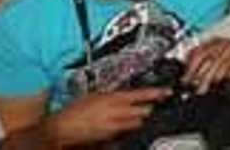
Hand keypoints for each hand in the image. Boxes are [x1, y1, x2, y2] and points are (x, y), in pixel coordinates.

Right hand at [48, 88, 170, 142]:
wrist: (61, 127)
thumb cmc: (75, 109)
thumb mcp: (95, 94)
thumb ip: (112, 94)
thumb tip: (125, 95)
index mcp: (114, 98)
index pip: (141, 94)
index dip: (157, 93)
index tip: (167, 92)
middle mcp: (116, 112)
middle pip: (144, 111)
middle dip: (149, 109)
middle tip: (151, 105)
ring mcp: (113, 127)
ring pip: (136, 123)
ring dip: (139, 119)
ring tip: (137, 116)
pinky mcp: (109, 138)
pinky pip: (124, 133)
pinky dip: (127, 129)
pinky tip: (122, 127)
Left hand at [182, 38, 229, 92]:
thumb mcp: (220, 65)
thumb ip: (207, 69)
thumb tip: (192, 79)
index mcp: (214, 43)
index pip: (195, 51)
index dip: (187, 65)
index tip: (182, 77)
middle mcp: (220, 43)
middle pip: (200, 56)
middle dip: (192, 72)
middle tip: (187, 83)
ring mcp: (228, 48)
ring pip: (211, 63)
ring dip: (204, 78)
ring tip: (200, 89)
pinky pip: (224, 66)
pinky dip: (219, 76)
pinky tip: (216, 82)